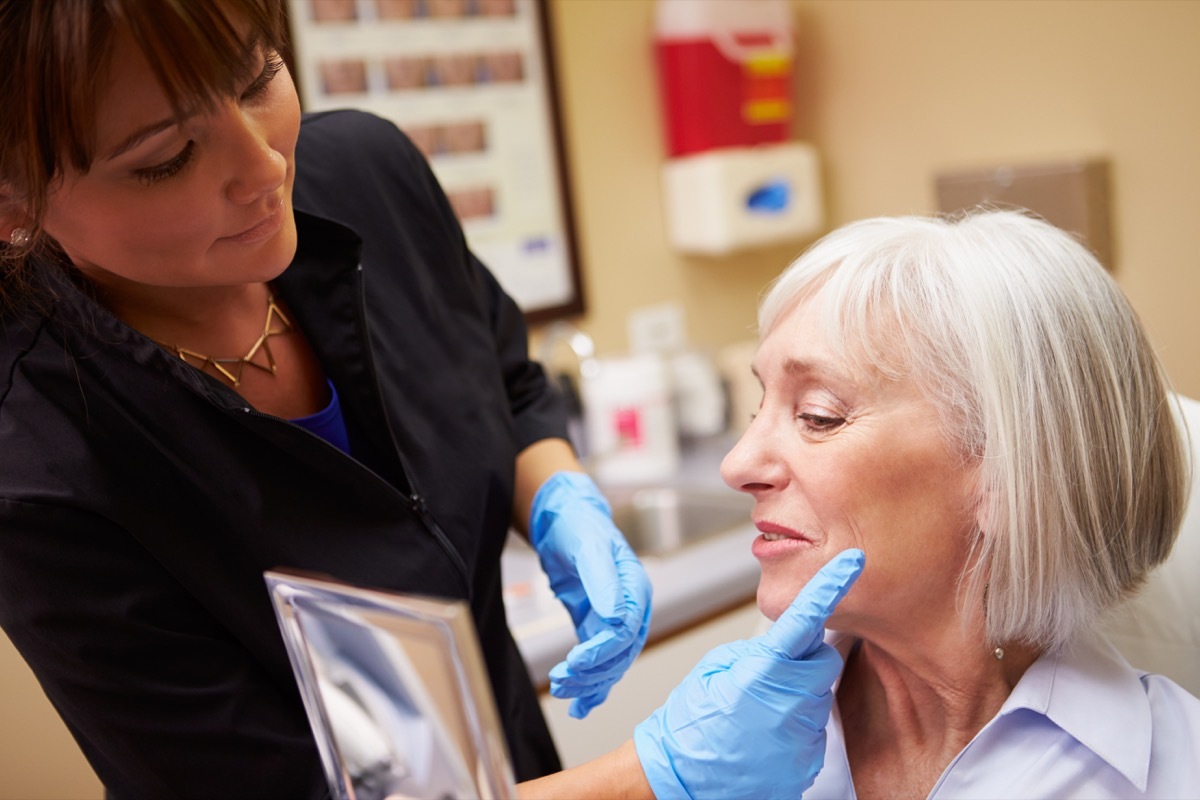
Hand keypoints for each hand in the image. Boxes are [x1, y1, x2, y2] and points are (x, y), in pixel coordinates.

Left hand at [528, 471, 652, 718]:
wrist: (563, 519)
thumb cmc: (579, 527)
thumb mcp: (588, 548)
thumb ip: (604, 581)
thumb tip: (617, 617)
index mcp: (635, 588)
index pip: (626, 632)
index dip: (602, 651)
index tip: (576, 661)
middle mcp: (630, 607)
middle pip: (620, 653)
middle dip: (592, 673)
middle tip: (561, 681)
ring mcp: (614, 619)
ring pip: (609, 663)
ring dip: (587, 682)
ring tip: (561, 689)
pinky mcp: (596, 625)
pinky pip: (599, 661)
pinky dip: (591, 686)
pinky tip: (580, 706)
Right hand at [633, 549, 864, 799]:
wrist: (681, 780)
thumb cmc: (689, 723)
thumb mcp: (715, 668)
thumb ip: (758, 651)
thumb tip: (786, 647)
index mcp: (762, 673)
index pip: (806, 619)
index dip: (830, 587)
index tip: (853, 562)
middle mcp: (789, 705)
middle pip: (824, 662)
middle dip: (805, 658)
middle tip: (771, 671)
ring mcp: (801, 738)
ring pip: (819, 697)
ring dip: (798, 695)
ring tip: (759, 712)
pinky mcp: (806, 763)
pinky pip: (813, 730)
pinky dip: (795, 726)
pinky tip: (765, 735)